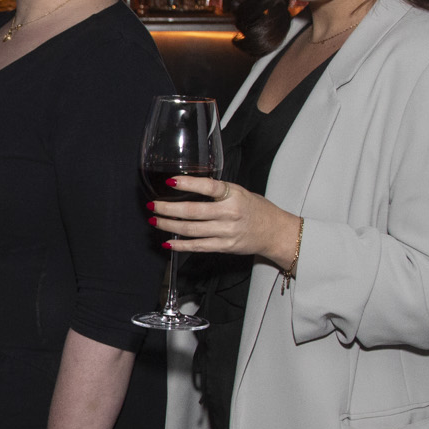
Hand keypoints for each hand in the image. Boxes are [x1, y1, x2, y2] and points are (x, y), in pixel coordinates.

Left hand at [153, 175, 301, 268]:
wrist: (275, 232)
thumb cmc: (256, 209)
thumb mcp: (240, 192)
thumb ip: (218, 191)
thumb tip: (188, 186)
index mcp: (234, 195)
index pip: (208, 187)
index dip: (188, 184)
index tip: (171, 181)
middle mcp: (230, 213)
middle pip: (193, 212)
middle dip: (168, 209)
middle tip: (153, 205)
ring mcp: (226, 232)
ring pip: (191, 230)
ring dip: (169, 225)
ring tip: (155, 220)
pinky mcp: (224, 246)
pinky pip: (198, 246)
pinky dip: (180, 245)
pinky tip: (168, 241)